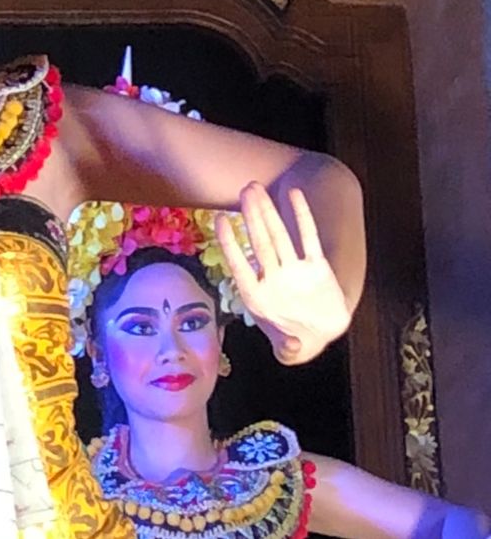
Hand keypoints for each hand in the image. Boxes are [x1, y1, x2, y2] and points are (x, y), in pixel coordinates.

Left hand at [217, 184, 349, 364]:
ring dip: (269, 212)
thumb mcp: (291, 350)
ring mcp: (294, 270)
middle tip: (245, 189)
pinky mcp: (317, 267)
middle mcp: (273, 278)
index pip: (240, 265)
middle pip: (260, 242)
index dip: (230, 244)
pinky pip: (309, 238)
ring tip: (256, 188)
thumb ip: (288, 349)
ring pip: (279, 236)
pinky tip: (294, 195)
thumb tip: (291, 347)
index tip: (218, 220)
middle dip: (251, 216)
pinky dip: (302, 216)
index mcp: (258, 296)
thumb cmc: (295, 342)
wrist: (320, 336)